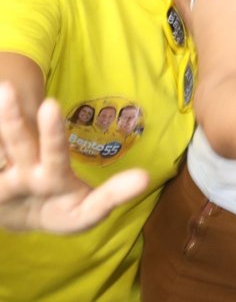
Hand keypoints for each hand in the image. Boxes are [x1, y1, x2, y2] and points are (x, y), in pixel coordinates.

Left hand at [0, 84, 149, 233]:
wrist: (22, 223)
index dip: (51, 133)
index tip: (50, 104)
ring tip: (1, 88)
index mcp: (51, 182)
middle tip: (7, 89)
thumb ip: (114, 194)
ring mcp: (5, 173)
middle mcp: (24, 175)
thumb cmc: (63, 210)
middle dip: (14, 120)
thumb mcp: (89, 211)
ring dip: (1, 119)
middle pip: (18, 145)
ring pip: (0, 144)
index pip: (53, 155)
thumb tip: (145, 177)